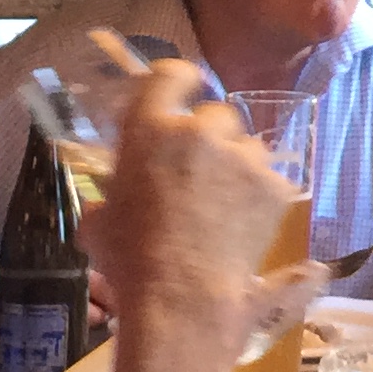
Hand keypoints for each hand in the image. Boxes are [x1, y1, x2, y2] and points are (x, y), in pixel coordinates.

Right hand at [84, 59, 294, 342]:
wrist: (181, 297)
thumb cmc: (130, 261)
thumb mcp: (99, 224)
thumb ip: (107, 199)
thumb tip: (106, 204)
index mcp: (148, 129)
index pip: (171, 74)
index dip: (180, 81)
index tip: (183, 93)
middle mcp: (197, 131)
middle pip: (215, 115)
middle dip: (210, 138)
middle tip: (201, 173)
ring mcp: (240, 155)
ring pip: (247, 146)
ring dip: (238, 166)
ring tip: (226, 206)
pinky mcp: (273, 184)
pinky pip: (270, 179)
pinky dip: (262, 197)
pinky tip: (247, 225)